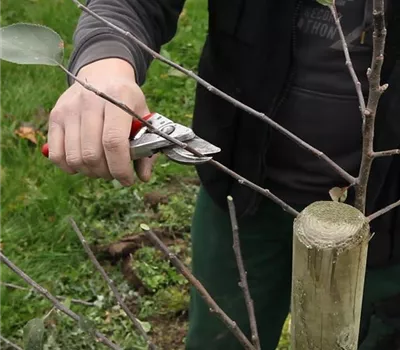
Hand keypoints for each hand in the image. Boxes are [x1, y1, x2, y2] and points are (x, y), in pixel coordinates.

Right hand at [48, 58, 155, 185]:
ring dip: (90, 172)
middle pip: (92, 154)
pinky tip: (83, 164)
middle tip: (115, 173)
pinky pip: (56, 154)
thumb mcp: (143, 115)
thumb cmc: (126, 99)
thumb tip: (144, 177)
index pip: (114, 142)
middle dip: (107, 173)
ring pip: (75, 158)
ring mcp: (69, 108)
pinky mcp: (55, 116)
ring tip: (101, 168)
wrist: (102, 74)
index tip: (128, 179)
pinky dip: (70, 167)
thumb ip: (147, 146)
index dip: (121, 168)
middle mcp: (90, 102)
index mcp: (118, 98)